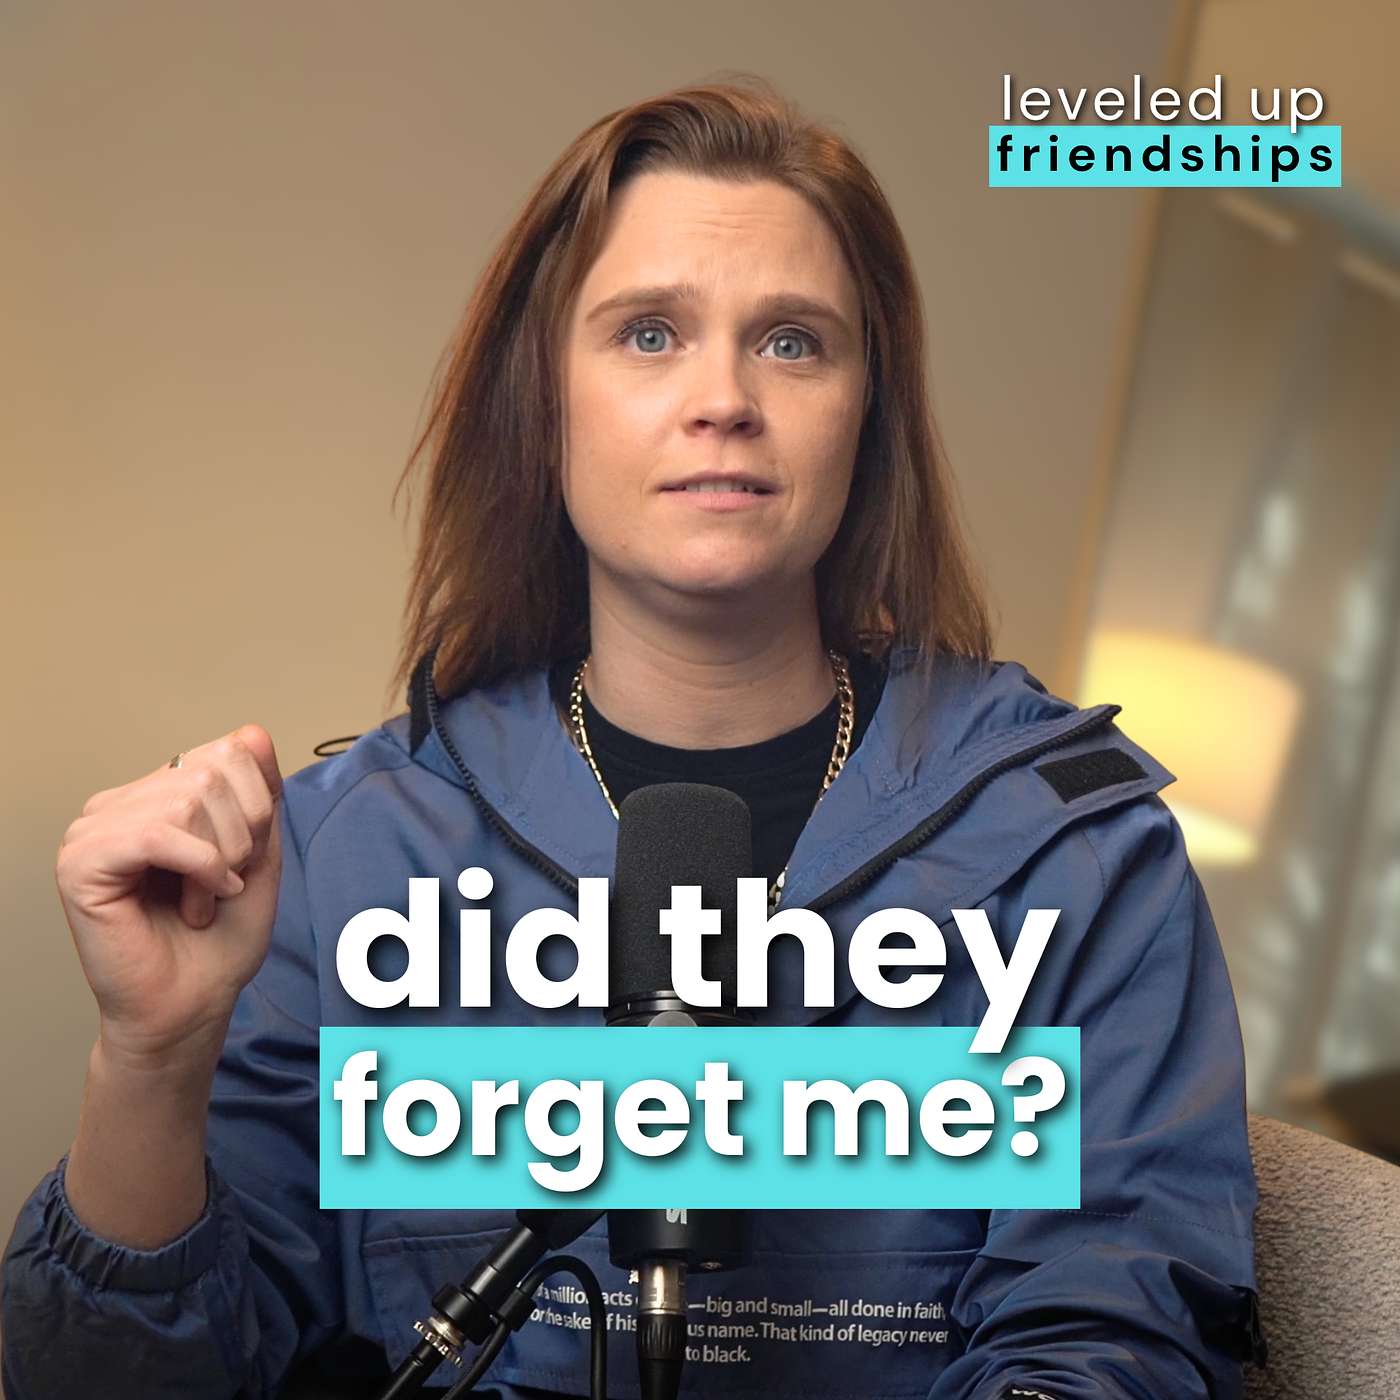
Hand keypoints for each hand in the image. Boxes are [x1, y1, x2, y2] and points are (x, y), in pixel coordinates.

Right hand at [55, 725, 284, 1068]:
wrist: (191, 1005)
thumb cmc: (220, 940)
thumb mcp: (261, 853)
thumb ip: (260, 792)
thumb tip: (252, 731)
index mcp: (159, 793)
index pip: (230, 750)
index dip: (260, 806)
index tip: (245, 860)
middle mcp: (121, 803)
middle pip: (213, 772)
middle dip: (242, 836)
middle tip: (223, 884)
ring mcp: (93, 829)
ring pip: (188, 799)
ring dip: (219, 861)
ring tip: (202, 900)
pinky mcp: (79, 862)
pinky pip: (157, 834)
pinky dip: (199, 869)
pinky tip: (197, 903)